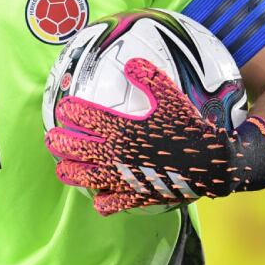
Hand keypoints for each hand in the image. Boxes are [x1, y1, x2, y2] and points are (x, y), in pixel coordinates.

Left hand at [45, 58, 264, 215]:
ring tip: (62, 169)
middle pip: (76, 149)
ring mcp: (125, 176)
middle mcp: (117, 153)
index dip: (71, 112)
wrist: (212, 162)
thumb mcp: (171, 95)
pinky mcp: (137, 195)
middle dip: (60, 143)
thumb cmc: (190, 127)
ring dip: (70, 172)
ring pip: (86, 177)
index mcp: (122, 127)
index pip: (86, 117)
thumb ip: (149, 76)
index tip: (64, 108)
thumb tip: (131, 62)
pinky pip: (113, 202)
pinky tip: (98, 198)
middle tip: (52, 139)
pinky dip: (103, 201)